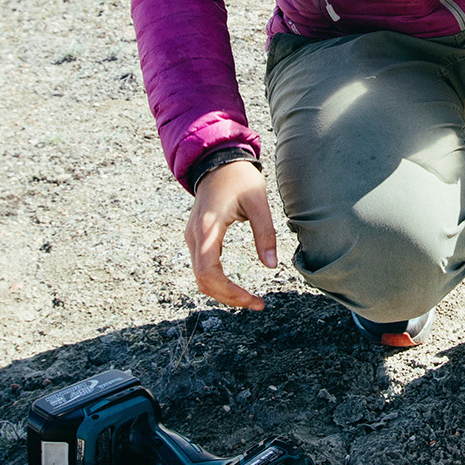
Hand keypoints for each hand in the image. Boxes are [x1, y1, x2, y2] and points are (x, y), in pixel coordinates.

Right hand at [184, 159, 275, 309]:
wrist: (217, 161)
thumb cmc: (238, 178)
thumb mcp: (258, 202)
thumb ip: (265, 233)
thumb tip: (271, 265)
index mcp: (208, 228)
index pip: (209, 273)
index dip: (229, 292)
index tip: (253, 299)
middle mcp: (194, 237)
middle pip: (203, 281)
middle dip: (228, 297)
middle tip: (256, 303)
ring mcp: (192, 238)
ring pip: (201, 277)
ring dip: (223, 292)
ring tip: (250, 299)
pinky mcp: (197, 239)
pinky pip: (203, 268)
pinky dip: (218, 282)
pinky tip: (237, 286)